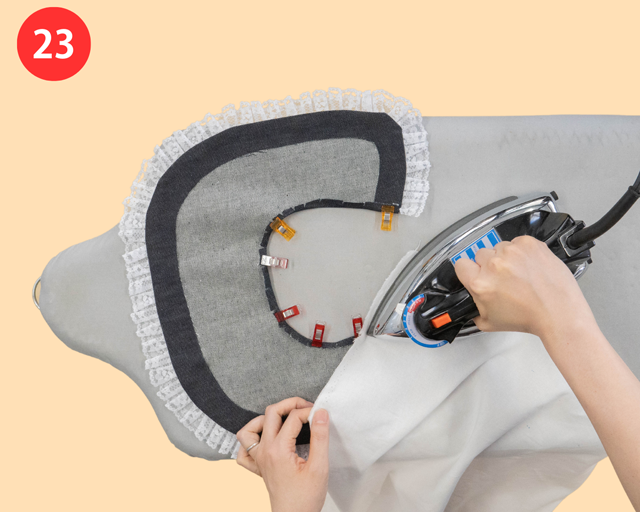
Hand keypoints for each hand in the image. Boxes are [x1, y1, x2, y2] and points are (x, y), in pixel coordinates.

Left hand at [236, 397, 329, 511]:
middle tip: (306, 407)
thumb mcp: (319, 466)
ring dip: (265, 419)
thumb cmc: (307, 497)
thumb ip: (320, 437)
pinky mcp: (258, 468)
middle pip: (271, 413)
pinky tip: (265, 440)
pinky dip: (250, 442)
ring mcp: (258, 460)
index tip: (320, 415)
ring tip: (283, 419)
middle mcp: (265, 451)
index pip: (293, 417)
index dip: (309, 411)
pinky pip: (244, 451)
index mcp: (279, 449)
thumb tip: (320, 412)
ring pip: (249, 430)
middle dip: (289, 404)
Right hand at [453, 235, 596, 338]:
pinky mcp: (529, 244)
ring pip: (500, 247)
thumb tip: (471, 300)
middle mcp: (494, 264)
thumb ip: (473, 309)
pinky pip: (518, 242)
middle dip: (489, 265)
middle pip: (480, 254)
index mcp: (480, 283)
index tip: (477, 274)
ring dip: (507, 257)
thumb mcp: (489, 322)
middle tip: (504, 278)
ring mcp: (513, 252)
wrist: (559, 312)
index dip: (469, 271)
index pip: (461, 264)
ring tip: (520, 273)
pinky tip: (529, 266)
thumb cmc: (529, 318)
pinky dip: (522, 251)